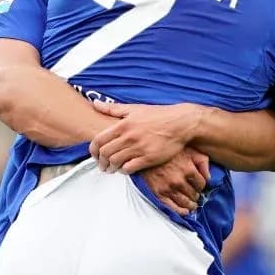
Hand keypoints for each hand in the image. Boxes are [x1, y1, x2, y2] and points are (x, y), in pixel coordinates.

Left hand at [89, 102, 205, 173]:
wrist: (181, 123)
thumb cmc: (158, 115)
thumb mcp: (134, 109)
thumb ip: (113, 108)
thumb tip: (95, 103)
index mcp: (123, 124)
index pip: (98, 140)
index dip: (92, 150)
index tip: (94, 155)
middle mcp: (129, 136)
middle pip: (105, 153)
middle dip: (101, 162)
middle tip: (102, 165)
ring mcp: (139, 148)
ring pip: (115, 162)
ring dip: (111, 167)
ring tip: (112, 169)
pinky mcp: (149, 158)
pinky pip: (130, 168)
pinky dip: (124, 170)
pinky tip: (125, 169)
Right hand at [139, 147, 211, 215]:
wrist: (146, 152)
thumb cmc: (169, 151)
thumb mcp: (190, 151)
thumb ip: (202, 162)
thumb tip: (209, 178)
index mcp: (188, 169)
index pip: (202, 184)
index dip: (201, 186)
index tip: (199, 186)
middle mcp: (179, 181)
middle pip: (194, 194)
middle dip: (196, 195)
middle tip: (195, 195)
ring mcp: (168, 188)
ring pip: (185, 203)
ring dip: (191, 205)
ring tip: (192, 204)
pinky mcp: (158, 193)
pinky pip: (172, 207)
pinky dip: (181, 211)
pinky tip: (185, 211)